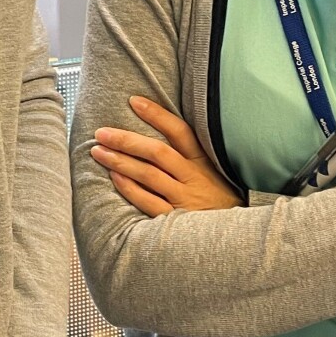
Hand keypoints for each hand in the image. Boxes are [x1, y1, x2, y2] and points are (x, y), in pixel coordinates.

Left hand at [90, 96, 240, 215]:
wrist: (236, 235)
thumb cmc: (218, 198)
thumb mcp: (214, 171)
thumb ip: (190, 153)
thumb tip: (160, 126)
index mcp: (203, 161)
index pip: (180, 131)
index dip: (157, 115)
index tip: (134, 101)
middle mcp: (193, 178)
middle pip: (157, 153)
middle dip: (127, 140)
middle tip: (101, 132)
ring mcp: (184, 199)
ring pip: (149, 175)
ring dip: (121, 161)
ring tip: (98, 151)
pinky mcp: (176, 219)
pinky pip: (150, 202)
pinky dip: (130, 189)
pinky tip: (114, 177)